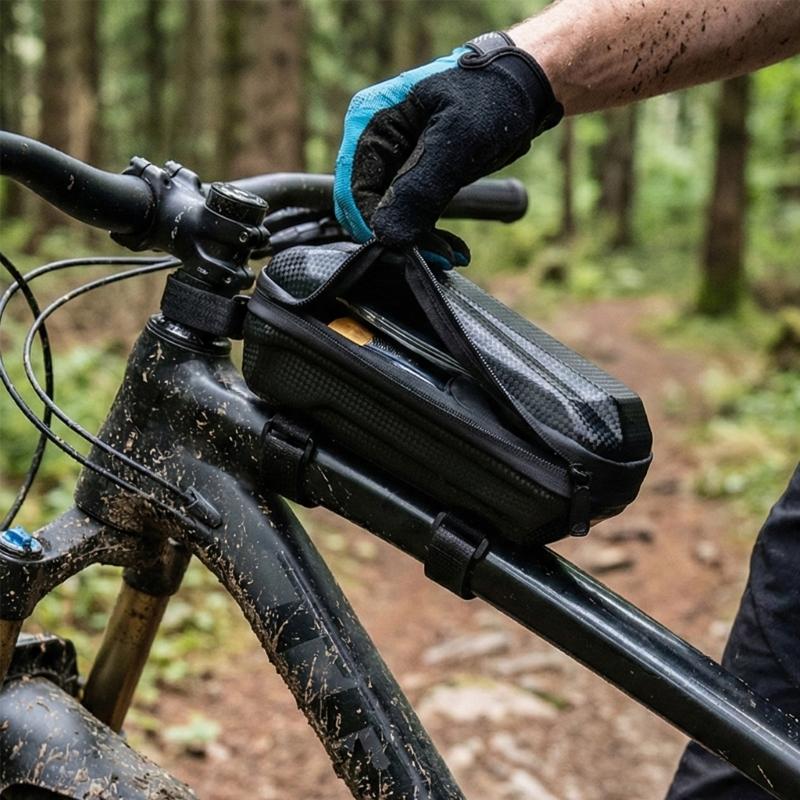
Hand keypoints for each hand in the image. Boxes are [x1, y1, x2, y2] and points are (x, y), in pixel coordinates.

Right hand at [333, 32, 562, 266]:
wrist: (527, 86)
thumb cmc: (494, 96)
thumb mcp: (458, 141)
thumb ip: (419, 187)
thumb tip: (387, 234)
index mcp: (370, 121)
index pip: (354, 190)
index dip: (377, 226)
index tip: (409, 250)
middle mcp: (375, 142)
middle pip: (368, 207)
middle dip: (400, 237)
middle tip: (441, 255)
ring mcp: (393, 161)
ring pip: (389, 217)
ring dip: (418, 242)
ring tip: (454, 253)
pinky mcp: (413, 176)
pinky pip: (409, 216)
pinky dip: (428, 235)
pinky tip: (453, 247)